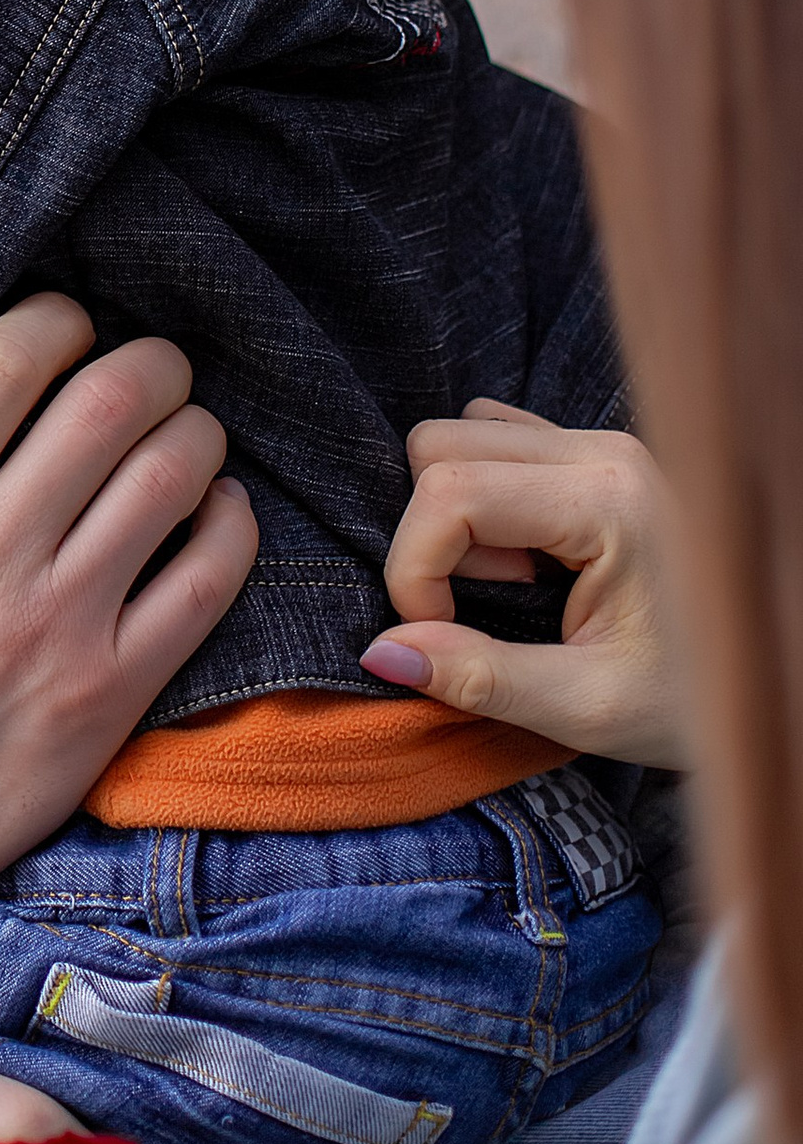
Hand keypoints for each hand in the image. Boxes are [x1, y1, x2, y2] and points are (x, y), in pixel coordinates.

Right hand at [0, 294, 256, 1073]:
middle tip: (155, 367)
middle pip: (108, 402)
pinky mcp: (111, 695)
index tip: (69, 320)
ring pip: (172, 476)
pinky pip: (209, 580)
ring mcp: (56, 628)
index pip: (1, 364)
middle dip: (152, 362)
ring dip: (196, 433)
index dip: (56, 316)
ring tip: (187, 433)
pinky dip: (229, 524)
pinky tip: (215, 512)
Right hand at [361, 399, 685, 766]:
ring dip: (457, 512)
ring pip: (463, 434)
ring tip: (513, 584)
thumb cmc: (698, 700)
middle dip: (432, 534)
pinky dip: (483, 494)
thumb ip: (481, 678)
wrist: (780, 680)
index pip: (449, 492)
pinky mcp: (599, 455)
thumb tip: (380, 653)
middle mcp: (604, 450)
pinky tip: (530, 559)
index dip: (413, 567)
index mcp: (607, 500)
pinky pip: (500, 439)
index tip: (437, 637)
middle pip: (441, 445)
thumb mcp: (589, 709)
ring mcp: (604, 445)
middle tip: (484, 606)